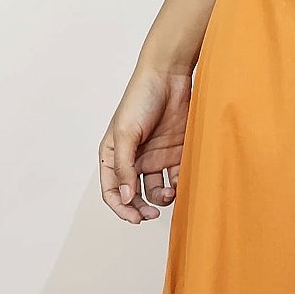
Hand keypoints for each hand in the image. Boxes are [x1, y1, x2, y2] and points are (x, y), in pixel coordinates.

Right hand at [99, 59, 191, 223]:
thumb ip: (124, 167)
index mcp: (114, 155)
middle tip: (151, 214)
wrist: (169, 75)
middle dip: (141, 208)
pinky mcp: (175, 152)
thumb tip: (125, 197)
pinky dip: (180, 185)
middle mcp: (133, 159)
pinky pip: (177, 177)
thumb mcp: (126, 132)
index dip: (121, 207)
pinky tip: (182, 184)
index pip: (112, 190)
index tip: (135, 217)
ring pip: (156, 190)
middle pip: (134, 195)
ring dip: (161, 198)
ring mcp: (155, 157)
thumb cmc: (140, 98)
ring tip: (170, 193)